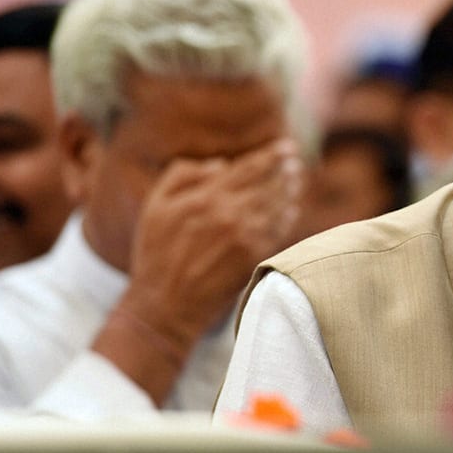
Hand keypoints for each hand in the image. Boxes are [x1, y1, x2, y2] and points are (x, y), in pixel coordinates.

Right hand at [120, 137, 303, 345]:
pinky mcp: (255, 258)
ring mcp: (246, 238)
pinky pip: (278, 232)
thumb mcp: (155, 206)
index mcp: (206, 197)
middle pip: (268, 185)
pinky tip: (291, 210)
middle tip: (296, 161)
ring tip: (296, 181)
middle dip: (285, 170)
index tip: (286, 147)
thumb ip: (183, 175)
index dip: (270, 156)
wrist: (165, 306)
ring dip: (289, 191)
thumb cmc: (156, 253)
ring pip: (277, 206)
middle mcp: (230, 215)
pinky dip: (287, 218)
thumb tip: (221, 164)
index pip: (248, 169)